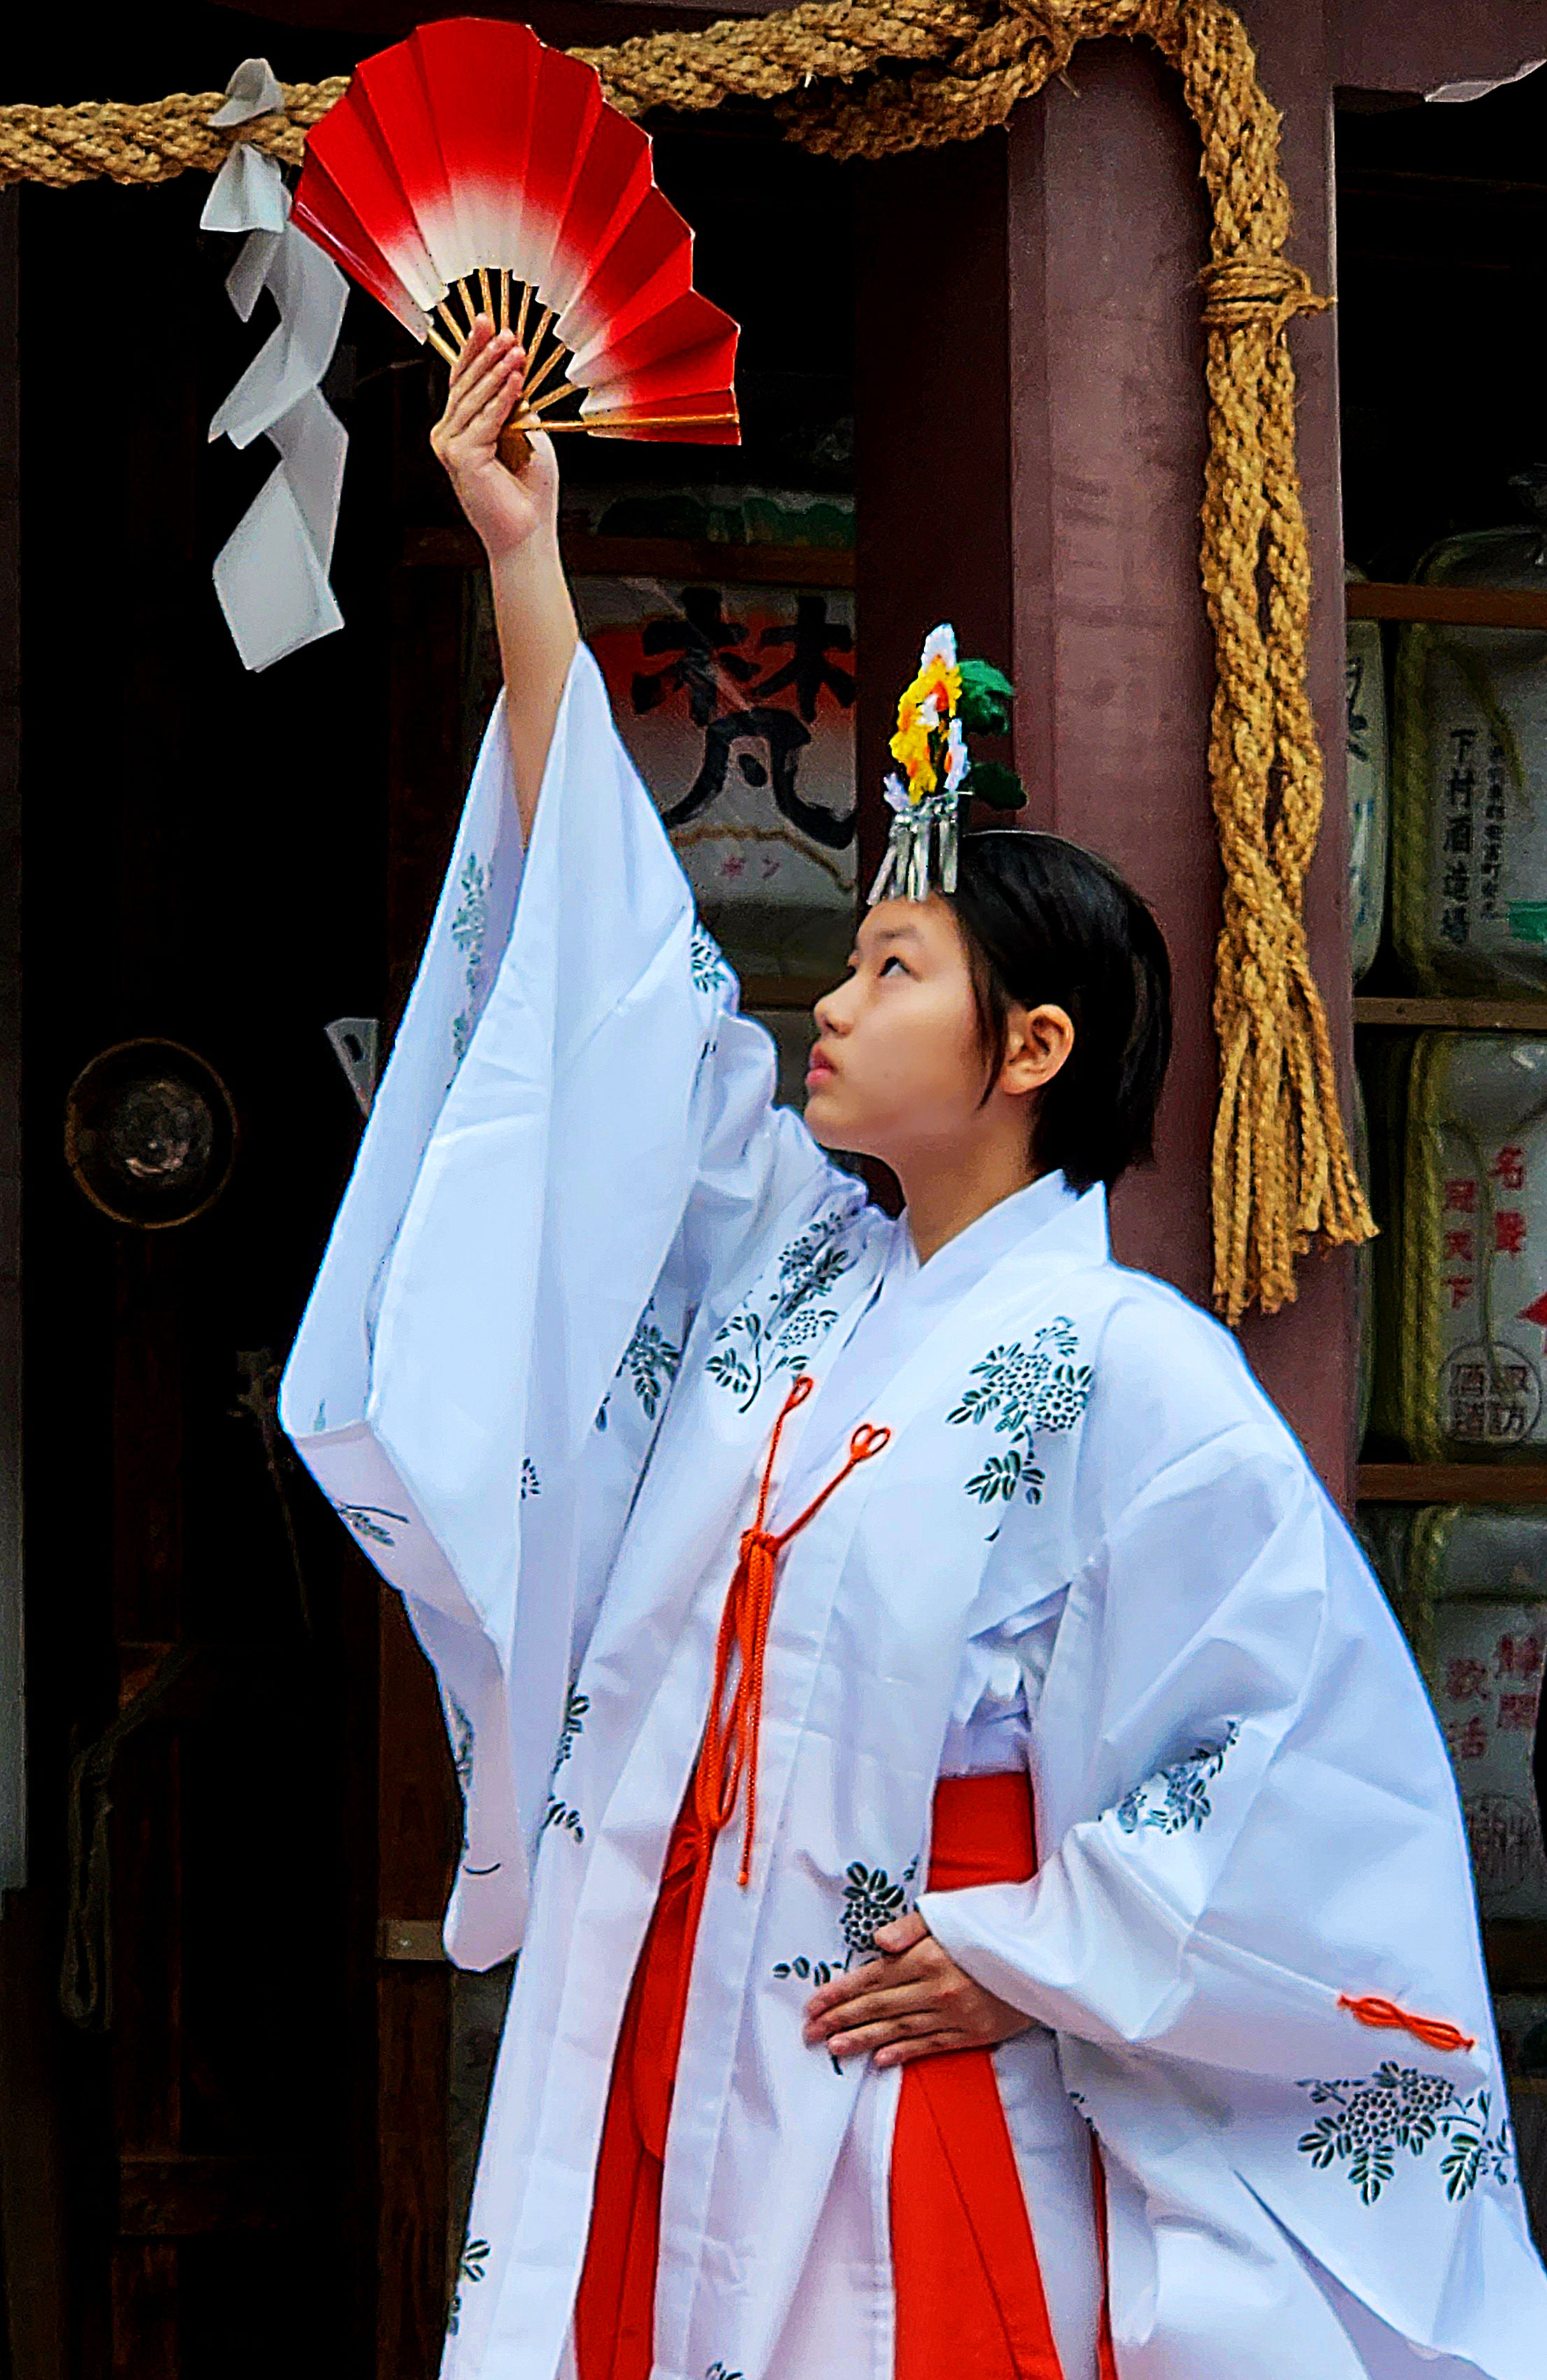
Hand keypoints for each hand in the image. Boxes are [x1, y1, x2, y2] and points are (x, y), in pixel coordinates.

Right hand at [430, 316, 558, 562]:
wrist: (527, 532)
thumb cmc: (528, 494)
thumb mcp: (526, 438)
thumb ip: (517, 409)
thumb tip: (517, 375)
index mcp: (463, 429)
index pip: (465, 380)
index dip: (476, 349)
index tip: (488, 321)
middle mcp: (451, 435)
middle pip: (466, 383)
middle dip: (486, 352)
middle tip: (503, 329)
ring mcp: (452, 446)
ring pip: (474, 398)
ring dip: (497, 370)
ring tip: (516, 348)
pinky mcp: (461, 458)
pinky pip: (485, 419)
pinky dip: (503, 398)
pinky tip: (516, 378)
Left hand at [803, 1909, 1031, 2069]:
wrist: (1051, 1952)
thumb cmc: (999, 1922)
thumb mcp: (954, 1911)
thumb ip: (912, 1926)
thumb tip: (877, 1941)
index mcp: (929, 1956)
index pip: (872, 1978)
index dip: (839, 1993)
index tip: (812, 2005)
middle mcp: (938, 1989)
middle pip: (879, 2007)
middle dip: (841, 2020)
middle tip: (810, 2033)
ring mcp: (957, 2015)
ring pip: (899, 2030)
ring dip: (863, 2040)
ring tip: (834, 2049)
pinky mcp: (976, 2033)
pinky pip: (931, 2045)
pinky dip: (904, 2052)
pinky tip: (881, 2059)